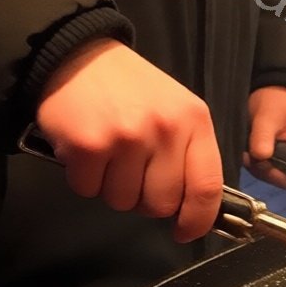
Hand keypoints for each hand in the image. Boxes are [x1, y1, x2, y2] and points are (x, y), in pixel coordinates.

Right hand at [35, 39, 222, 241]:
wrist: (79, 55)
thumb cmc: (130, 88)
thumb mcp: (174, 109)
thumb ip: (186, 153)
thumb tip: (189, 208)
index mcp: (193, 120)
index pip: (207, 187)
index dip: (198, 220)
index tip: (185, 231)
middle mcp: (164, 130)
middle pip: (161, 203)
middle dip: (144, 199)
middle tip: (130, 172)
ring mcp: (127, 138)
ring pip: (122, 201)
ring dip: (110, 187)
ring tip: (107, 153)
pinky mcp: (89, 146)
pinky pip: (88, 190)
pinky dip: (83, 177)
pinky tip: (85, 149)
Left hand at [244, 86, 285, 189]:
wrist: (272, 89)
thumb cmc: (278, 98)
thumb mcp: (269, 114)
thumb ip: (264, 135)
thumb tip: (260, 156)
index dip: (278, 175)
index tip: (260, 162)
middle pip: (284, 178)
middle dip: (263, 168)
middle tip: (248, 154)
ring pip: (271, 174)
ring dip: (257, 165)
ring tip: (247, 149)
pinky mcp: (277, 158)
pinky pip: (266, 167)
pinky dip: (255, 161)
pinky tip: (248, 150)